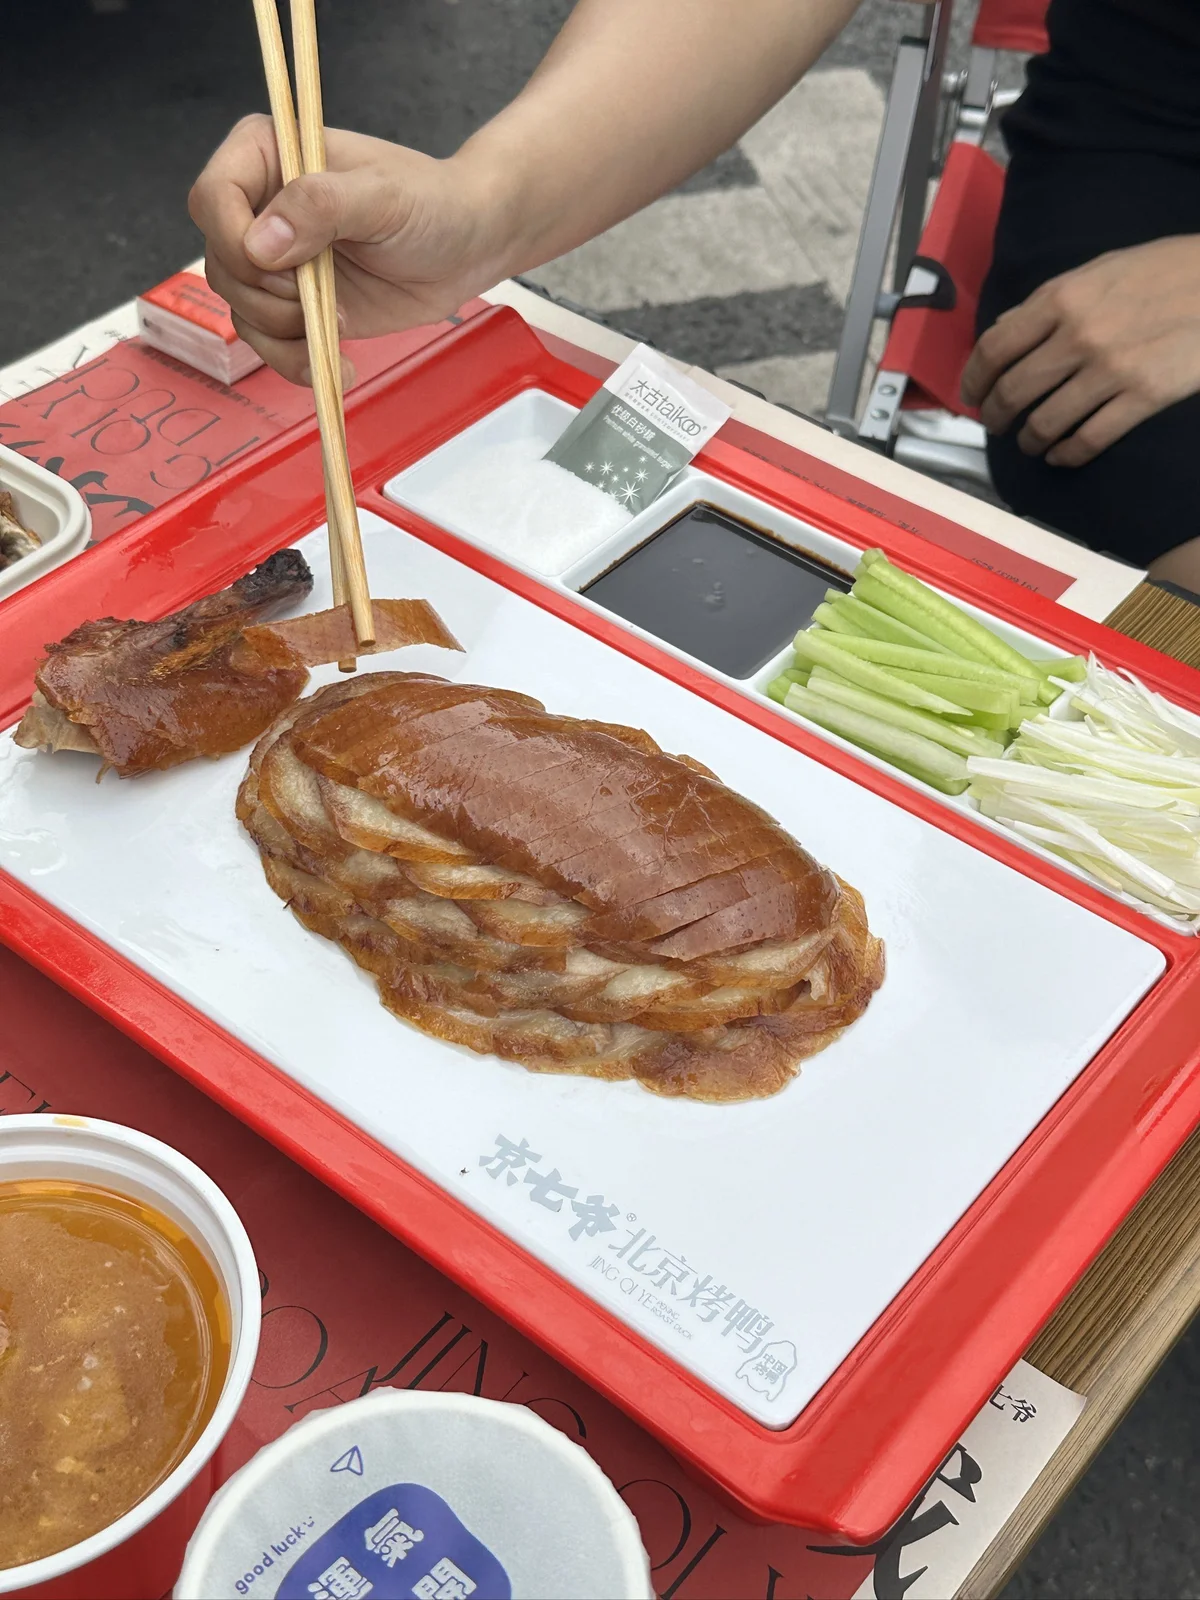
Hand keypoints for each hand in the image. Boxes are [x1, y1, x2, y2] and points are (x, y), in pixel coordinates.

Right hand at [188, 117, 512, 383]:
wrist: (466, 247)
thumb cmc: (432, 204)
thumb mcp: (383, 196)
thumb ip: (322, 206)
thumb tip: (260, 242)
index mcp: (268, 156)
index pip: (212, 198)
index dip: (234, 240)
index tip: (282, 264)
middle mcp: (261, 207)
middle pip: (220, 263)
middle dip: (267, 294)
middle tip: (319, 295)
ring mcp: (276, 261)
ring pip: (239, 309)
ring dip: (282, 333)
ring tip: (337, 326)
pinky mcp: (296, 306)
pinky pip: (267, 343)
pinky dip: (294, 361)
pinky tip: (338, 365)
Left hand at [961, 236, 1199, 466]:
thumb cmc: (1165, 270)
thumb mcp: (1100, 270)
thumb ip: (1049, 301)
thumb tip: (1004, 329)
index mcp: (1062, 299)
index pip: (995, 349)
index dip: (973, 379)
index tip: (971, 394)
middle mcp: (1078, 336)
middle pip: (1013, 392)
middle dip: (995, 416)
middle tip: (996, 423)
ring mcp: (1110, 371)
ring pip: (1045, 423)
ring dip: (1028, 441)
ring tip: (1029, 442)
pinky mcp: (1142, 397)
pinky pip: (1088, 440)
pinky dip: (1065, 455)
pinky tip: (1060, 455)